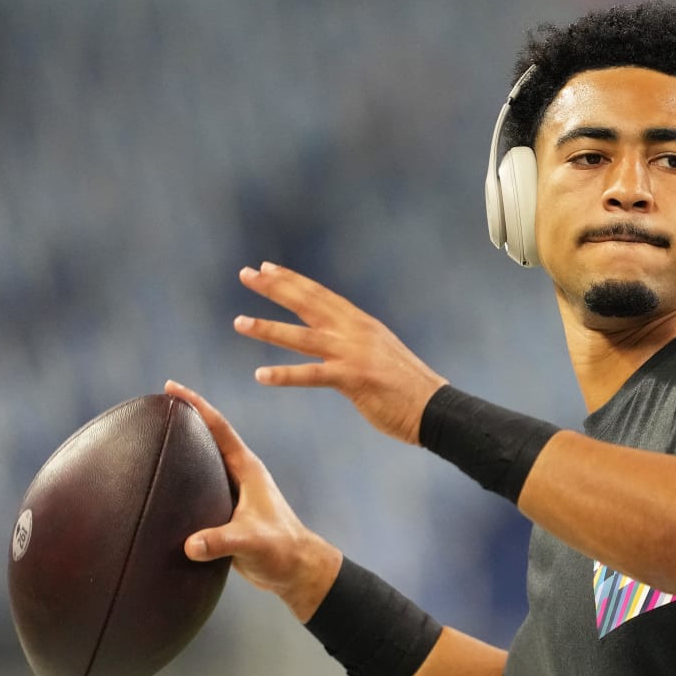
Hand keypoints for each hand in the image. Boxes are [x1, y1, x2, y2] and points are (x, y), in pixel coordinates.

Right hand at [164, 381, 340, 619]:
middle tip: (155, 404)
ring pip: (202, 462)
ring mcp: (233, 492)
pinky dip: (181, 479)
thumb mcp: (251, 542)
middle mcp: (240, 475)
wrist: (296, 570)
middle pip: (207, 438)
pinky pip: (199, 487)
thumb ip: (222, 542)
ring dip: (181, 449)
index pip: (218, 428)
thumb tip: (190, 545)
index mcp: (247, 470)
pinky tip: (161, 481)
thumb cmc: (281, 551)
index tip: (170, 386)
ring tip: (152, 437)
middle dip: (183, 419)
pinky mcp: (226, 511)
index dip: (195, 404)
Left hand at [234, 262, 447, 444]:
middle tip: (246, 274)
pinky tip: (260, 375)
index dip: (292, 280)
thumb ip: (356, 344)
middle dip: (275, 288)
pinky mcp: (354, 379)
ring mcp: (354, 353)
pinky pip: (312, 375)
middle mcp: (355, 331)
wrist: (436, 407)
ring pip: (302, 336)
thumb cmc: (409, 386)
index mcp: (361, 323)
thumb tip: (337, 342)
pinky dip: (285, 374)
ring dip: (268, 328)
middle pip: (308, 303)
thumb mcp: (380, 353)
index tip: (267, 268)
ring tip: (239, 322)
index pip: (320, 295)